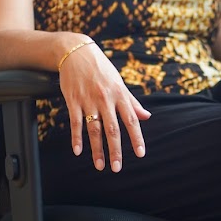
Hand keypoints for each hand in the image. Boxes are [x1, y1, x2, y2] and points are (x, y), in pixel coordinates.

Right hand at [58, 41, 150, 170]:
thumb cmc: (101, 69)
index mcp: (120, 95)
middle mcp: (105, 99)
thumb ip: (132, 101)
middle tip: (117, 168)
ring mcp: (88, 100)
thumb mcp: (119, 83)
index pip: (131, 120)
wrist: (76, 52)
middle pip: (112, 129)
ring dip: (97, 149)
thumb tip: (147, 116)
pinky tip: (78, 151)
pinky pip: (75, 122)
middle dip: (115, 150)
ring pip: (94, 129)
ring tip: (100, 166)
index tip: (140, 154)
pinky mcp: (73, 100)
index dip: (136, 137)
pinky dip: (76, 137)